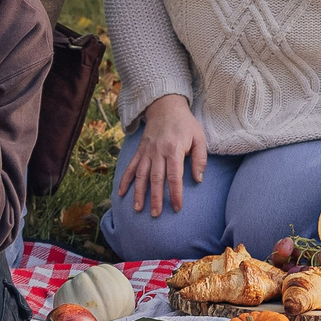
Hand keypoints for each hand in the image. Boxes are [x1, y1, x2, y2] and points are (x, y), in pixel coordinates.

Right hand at [115, 94, 208, 217]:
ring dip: (138, 193)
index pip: (174, 176)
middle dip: (155, 198)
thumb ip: (200, 159)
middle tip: (155, 214)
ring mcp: (146, 151)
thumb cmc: (185, 124)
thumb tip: (198, 179)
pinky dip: (125, 180)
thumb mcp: (199, 138)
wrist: (165, 106)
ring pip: (141, 175)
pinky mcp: (140, 150)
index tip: (177, 207)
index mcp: (174, 149)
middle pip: (155, 178)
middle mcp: (158, 151)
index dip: (175, 193)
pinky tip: (121, 193)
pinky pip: (130, 167)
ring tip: (138, 209)